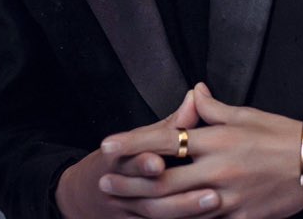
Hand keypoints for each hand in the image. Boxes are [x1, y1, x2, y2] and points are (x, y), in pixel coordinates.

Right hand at [56, 89, 209, 218]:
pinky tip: (204, 217)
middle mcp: (119, 185)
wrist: (88, 195)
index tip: (158, 162)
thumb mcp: (138, 137)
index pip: (129, 157)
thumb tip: (196, 95)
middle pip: (145, 191)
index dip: (142, 161)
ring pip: (155, 213)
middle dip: (176, 191)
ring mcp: (127, 210)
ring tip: (214, 201)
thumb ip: (170, 122)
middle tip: (210, 190)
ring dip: (185, 208)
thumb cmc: (120, 159)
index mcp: (117, 157)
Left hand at [97, 83, 302, 218]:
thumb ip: (212, 107)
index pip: (165, 140)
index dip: (133, 143)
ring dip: (146, 206)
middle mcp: (218, 169)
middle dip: (130, 183)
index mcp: (217, 139)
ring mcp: (228, 198)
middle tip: (103, 182)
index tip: (107, 144)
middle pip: (163, 181)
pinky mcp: (240, 218)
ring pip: (178, 209)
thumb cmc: (279, 133)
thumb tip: (192, 91)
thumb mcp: (245, 113)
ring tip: (122, 204)